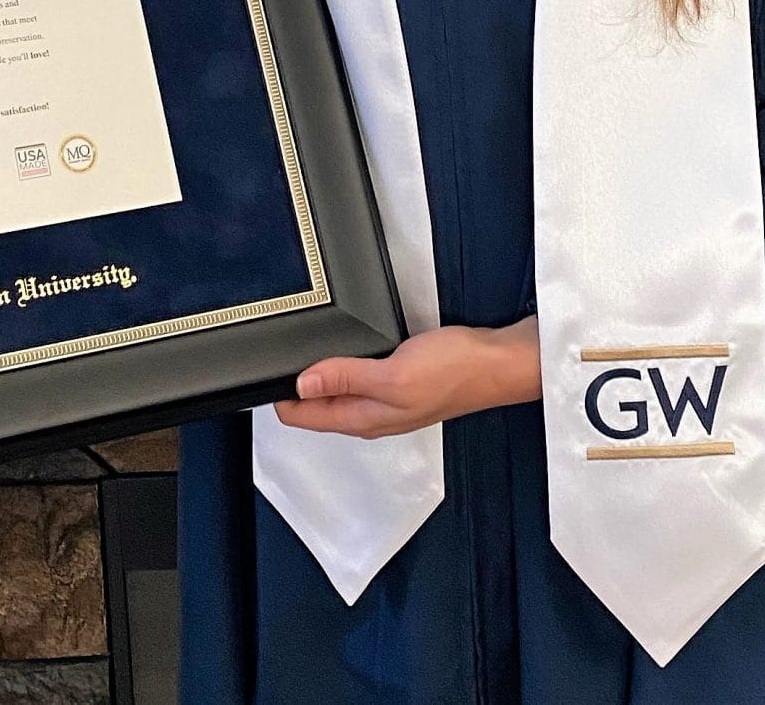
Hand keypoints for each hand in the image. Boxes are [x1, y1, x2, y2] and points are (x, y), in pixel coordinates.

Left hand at [271, 318, 540, 439]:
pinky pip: (357, 375)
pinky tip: (344, 345)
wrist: (498, 363)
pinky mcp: (399, 379)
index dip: (279, 394)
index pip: (302, 416)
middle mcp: (370, 413)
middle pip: (315, 404)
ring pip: (336, 388)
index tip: (266, 368)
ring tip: (302, 345)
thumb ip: (346, 377)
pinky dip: (343, 362)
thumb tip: (302, 383)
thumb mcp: (393, 373)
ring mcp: (385, 397)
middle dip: (293, 383)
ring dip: (319, 372)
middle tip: (276, 349)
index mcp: (363, 419)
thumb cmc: (455, 371)